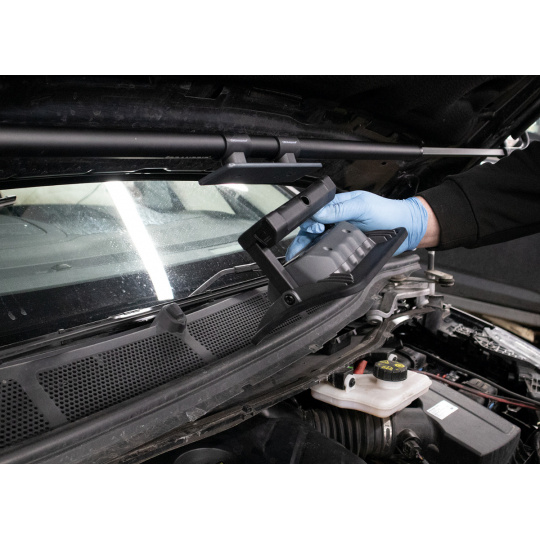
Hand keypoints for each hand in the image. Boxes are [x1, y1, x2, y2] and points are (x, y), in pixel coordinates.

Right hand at [286, 191, 429, 259]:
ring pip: (316, 242)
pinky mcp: (345, 246)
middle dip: (302, 239)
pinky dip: (318, 256)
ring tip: (299, 257)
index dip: (309, 221)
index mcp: (337, 205)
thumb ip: (340, 209)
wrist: (406, 229)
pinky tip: (312, 260)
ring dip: (307, 249)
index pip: (315, 212)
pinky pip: (328, 251)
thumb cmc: (388, 213)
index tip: (315, 228)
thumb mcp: (363, 207)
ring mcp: (340, 234)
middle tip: (299, 249)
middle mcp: (336, 219)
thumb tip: (318, 212)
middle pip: (311, 229)